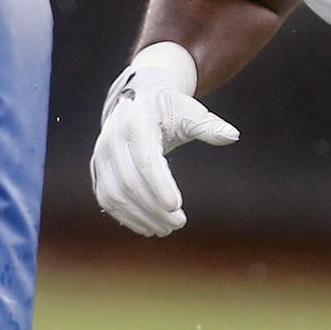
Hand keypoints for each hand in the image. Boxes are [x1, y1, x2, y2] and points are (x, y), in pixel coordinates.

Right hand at [90, 55, 238, 235]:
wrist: (138, 100)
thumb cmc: (169, 108)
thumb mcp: (190, 113)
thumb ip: (209, 126)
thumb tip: (233, 136)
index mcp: (136, 122)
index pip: (145, 160)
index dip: (160, 185)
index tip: (177, 206)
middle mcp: (112, 139)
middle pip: (129, 182)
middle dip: (153, 207)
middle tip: (179, 223)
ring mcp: (101, 156)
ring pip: (115, 194)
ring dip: (140, 216)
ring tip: (166, 229)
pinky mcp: (98, 170)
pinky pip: (107, 199)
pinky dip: (126, 216)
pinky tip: (148, 227)